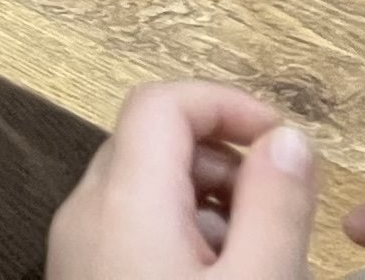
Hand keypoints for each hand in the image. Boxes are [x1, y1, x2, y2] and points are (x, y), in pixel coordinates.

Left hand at [46, 85, 314, 279]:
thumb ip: (274, 207)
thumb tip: (288, 139)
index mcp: (121, 199)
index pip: (161, 101)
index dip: (228, 106)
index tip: (286, 144)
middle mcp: (85, 212)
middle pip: (157, 147)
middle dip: (229, 168)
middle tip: (283, 222)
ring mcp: (76, 248)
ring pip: (149, 193)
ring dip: (213, 209)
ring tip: (263, 263)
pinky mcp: (82, 277)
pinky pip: (135, 233)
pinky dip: (186, 241)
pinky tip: (225, 279)